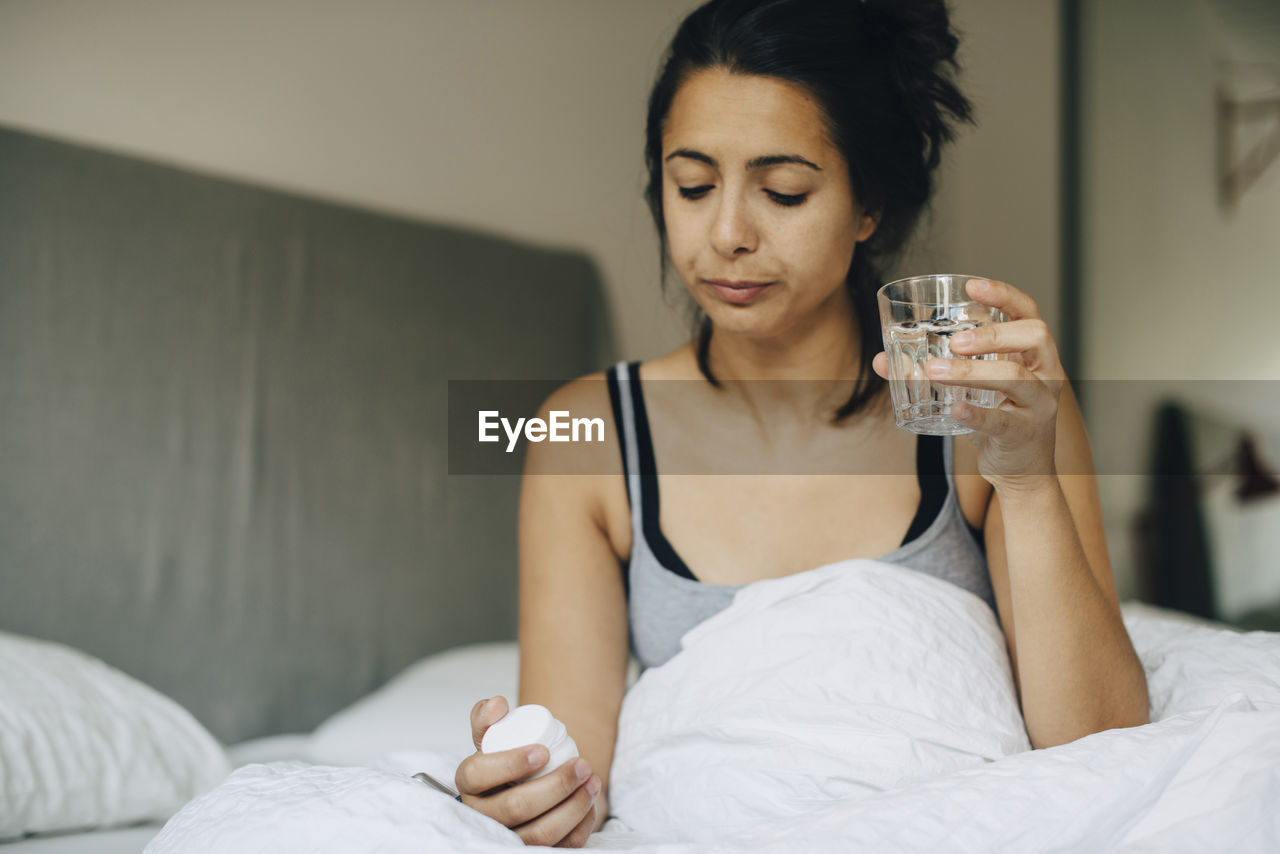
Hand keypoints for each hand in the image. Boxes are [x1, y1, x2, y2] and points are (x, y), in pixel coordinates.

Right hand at [454, 696, 601, 847]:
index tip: (543, 751)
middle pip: (515, 808)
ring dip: (572, 808)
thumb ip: (487, 714)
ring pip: (539, 834)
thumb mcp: (493, 734)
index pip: (478, 776)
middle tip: (581, 765)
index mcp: (468, 784)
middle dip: (555, 786)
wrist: (524, 783)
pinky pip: (558, 848)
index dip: (511, 764)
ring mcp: (508, 839)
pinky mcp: (532, 852)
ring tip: (592, 782)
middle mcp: (482, 817)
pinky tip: (590, 805)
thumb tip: (497, 704)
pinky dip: (579, 827)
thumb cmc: (507, 756)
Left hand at [872, 278, 1065, 492]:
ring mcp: (1040, 403)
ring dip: (973, 371)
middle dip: (993, 333)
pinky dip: (977, 414)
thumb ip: (931, 369)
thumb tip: (881, 360)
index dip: (1004, 294)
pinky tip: (954, 409)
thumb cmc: (995, 415)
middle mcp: (1045, 371)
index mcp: (1032, 351)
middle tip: (954, 341)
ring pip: (1017, 377)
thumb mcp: (970, 387)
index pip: (1028, 311)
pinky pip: (1003, 421)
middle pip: (1032, 335)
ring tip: (935, 371)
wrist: (1021, 469)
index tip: (972, 285)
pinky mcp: (1026, 433)